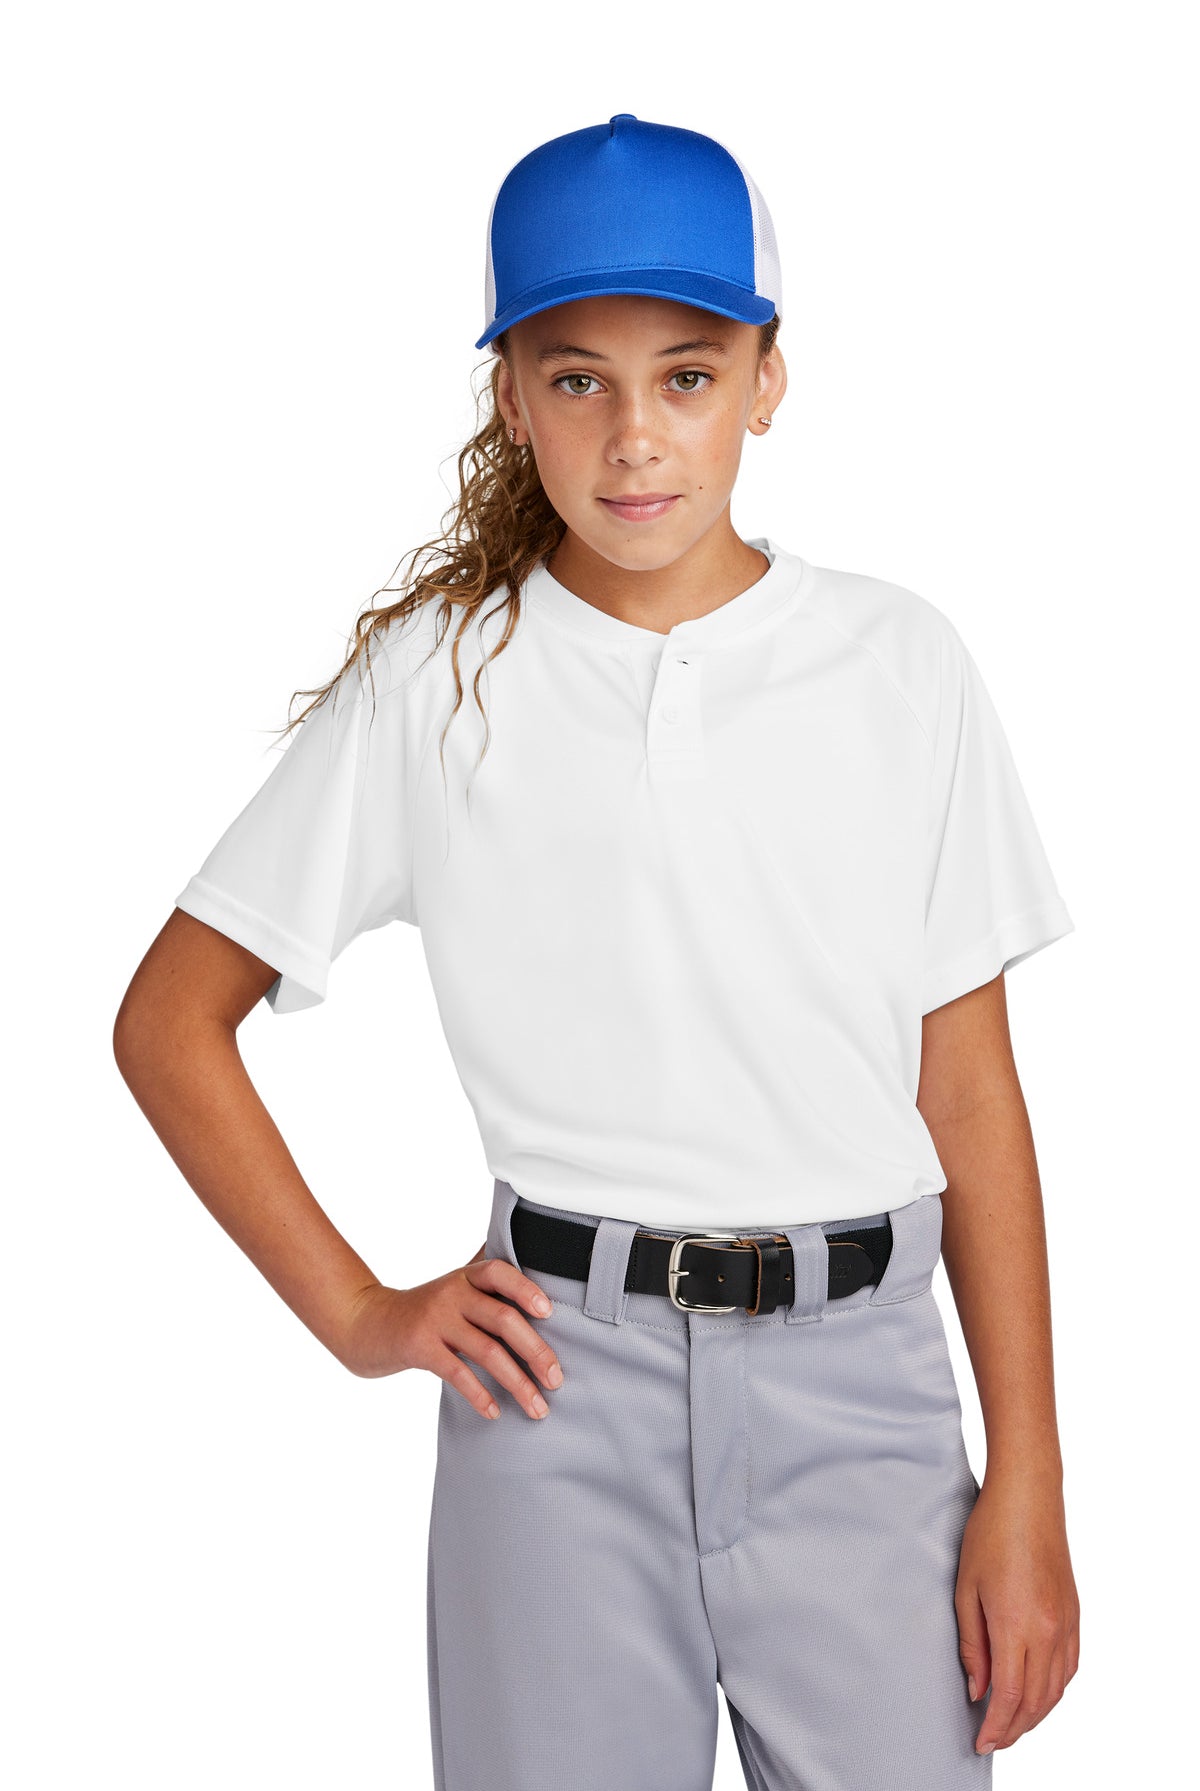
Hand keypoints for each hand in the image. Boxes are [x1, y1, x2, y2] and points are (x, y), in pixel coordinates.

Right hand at [336, 1242, 563, 1420]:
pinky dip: (480, 1395)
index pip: (500, 1272)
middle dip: (536, 1351)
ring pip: (487, 1352)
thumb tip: (537, 1273)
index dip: (526, 1289)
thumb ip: (487, 1283)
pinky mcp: (419, 1347)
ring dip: (517, 1383)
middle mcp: (452, 1292)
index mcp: (466, 1276)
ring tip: (537, 1407)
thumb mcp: (454, 1288)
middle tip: (557, 1379)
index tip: (549, 1312)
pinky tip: (495, 1412)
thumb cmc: (425, 1309)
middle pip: (503, 1319)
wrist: (368, 1323)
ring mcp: (435, 1319)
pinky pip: (457, 1373)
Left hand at [955, 1467, 1080, 1755]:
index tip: (981, 1742)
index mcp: (1017, 1625)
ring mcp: (1067, 1623)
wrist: (1028, 1496)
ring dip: (1036, 1714)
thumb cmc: (990, 1532)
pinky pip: (1070, 1667)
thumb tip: (979, 1689)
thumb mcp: (966, 1589)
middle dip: (1014, 1728)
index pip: (1010, 1697)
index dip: (996, 1727)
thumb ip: (973, 1645)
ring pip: (1057, 1689)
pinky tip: (1040, 1693)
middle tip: (992, 1740)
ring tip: (1012, 1724)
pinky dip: (1055, 1690)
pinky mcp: (1075, 1614)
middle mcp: (1048, 1631)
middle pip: (1036, 1701)